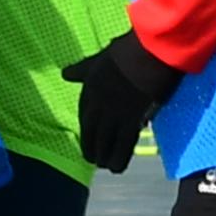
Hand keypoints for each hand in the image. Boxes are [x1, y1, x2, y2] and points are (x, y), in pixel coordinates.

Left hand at [59, 32, 181, 174]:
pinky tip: (116, 168)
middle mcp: (99, 101)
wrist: (150, 51)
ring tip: (102, 165)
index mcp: (91, 84)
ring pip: (105, 139)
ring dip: (102, 155)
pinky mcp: (132, 119)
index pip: (85, 110)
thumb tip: (65, 74)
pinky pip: (123, 144)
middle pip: (91, 128)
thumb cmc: (131, 47)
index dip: (86, 125)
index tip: (88, 133)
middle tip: (91, 157)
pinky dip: (119, 157)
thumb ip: (84, 68)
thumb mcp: (102, 56)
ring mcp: (114, 112)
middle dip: (90, 144)